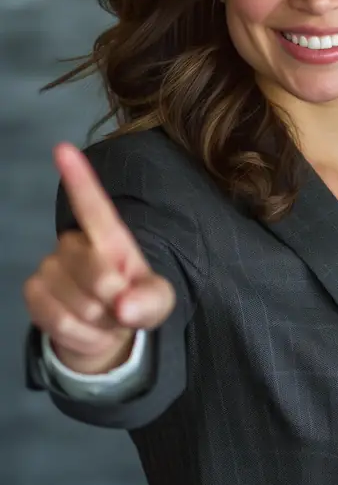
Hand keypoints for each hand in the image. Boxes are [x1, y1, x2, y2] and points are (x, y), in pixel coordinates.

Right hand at [23, 142, 175, 373]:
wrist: (106, 329)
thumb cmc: (135, 302)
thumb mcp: (157, 301)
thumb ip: (151, 301)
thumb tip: (125, 305)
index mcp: (110, 236)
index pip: (93, 206)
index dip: (79, 178)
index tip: (62, 148)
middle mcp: (76, 243)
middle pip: (98, 275)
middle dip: (117, 303)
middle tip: (122, 308)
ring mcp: (50, 266)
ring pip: (80, 304)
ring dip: (100, 322)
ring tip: (106, 318)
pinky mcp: (33, 291)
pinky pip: (59, 320)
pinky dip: (82, 336)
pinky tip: (88, 329)